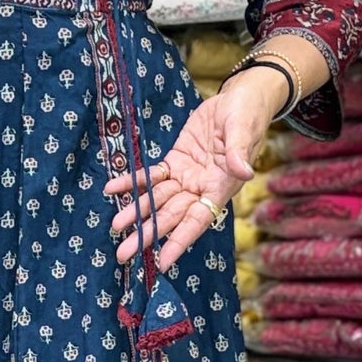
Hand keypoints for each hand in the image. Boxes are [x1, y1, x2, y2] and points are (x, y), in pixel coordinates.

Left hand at [105, 76, 273, 269]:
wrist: (241, 99)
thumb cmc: (248, 115)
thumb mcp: (244, 130)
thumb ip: (240, 152)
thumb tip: (245, 172)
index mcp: (221, 187)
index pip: (197, 220)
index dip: (179, 241)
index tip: (162, 263)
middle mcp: (202, 188)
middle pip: (172, 217)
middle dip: (148, 235)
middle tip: (123, 253)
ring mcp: (187, 176)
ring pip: (158, 200)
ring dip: (136, 212)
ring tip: (115, 226)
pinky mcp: (176, 161)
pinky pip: (152, 175)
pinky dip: (133, 182)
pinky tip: (113, 188)